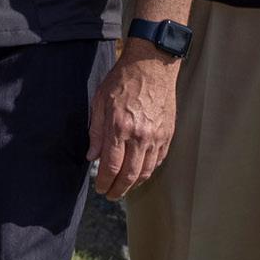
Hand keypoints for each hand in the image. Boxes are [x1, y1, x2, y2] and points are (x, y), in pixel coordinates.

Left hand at [89, 42, 179, 199]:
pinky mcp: (168, 134)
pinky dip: (148, 171)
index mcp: (120, 127)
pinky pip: (158, 160)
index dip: (104, 182)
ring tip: (123, 188)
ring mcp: (157, 136)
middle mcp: (140, 135)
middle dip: (118, 190)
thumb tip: (91, 157)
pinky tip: (139, 173)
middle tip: (110, 195)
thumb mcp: (99, 101)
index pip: (110, 166)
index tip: (100, 188)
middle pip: (130, 175)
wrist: (152, 65)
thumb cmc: (123, 79)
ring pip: (146, 171)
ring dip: (134, 185)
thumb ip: (96, 132)